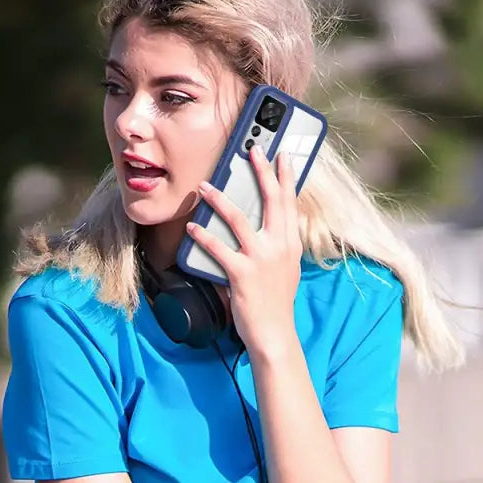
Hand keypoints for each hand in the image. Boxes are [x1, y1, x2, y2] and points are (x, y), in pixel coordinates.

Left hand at [185, 145, 302, 357]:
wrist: (274, 332)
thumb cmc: (276, 301)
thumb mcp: (286, 268)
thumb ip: (279, 244)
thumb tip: (267, 223)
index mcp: (290, 243)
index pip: (289, 202)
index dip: (285, 176)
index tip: (281, 153)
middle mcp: (279, 246)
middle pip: (271, 200)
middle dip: (260, 172)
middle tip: (250, 150)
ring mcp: (261, 259)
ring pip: (238, 219)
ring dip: (219, 199)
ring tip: (204, 186)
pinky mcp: (242, 274)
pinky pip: (218, 249)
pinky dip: (203, 236)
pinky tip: (191, 227)